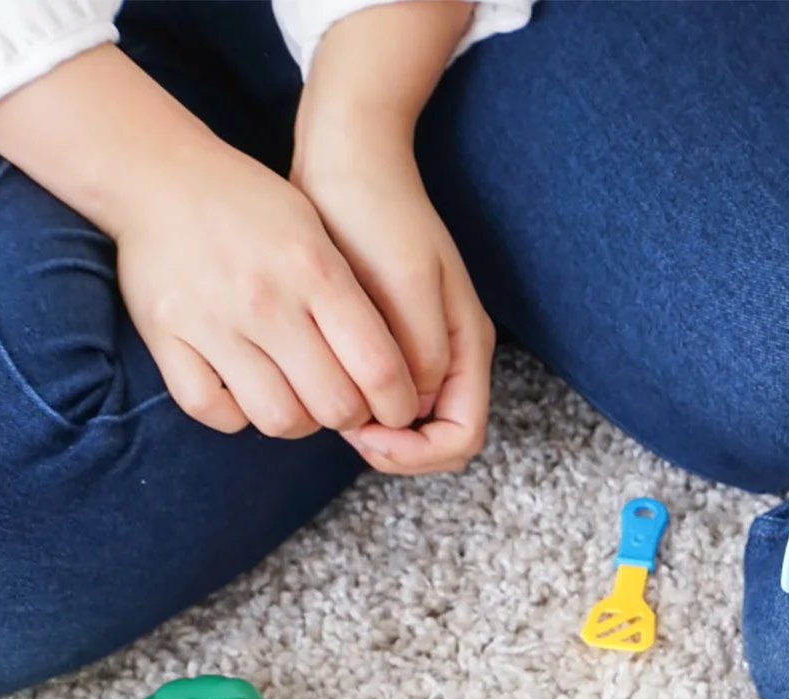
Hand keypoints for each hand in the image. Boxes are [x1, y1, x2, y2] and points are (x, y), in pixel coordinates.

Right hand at [0, 44, 419, 439]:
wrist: (155, 171)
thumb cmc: (251, 207)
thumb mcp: (318, 233)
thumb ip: (352, 301)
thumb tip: (389, 377)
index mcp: (313, 270)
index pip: (378, 368)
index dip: (397, 404)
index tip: (395, 409)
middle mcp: (265, 299)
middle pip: (334, 405)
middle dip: (351, 416)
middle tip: (344, 402)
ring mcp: (211, 320)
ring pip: (278, 419)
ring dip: (298, 421)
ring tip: (297, 399)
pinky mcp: (164, 335)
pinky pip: (212, 410)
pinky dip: (235, 414)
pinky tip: (243, 393)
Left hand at [292, 136, 492, 474]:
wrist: (347, 156)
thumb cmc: (375, 213)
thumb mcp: (404, 284)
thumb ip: (421, 352)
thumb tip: (413, 410)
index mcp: (468, 346)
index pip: (462, 438)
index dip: (418, 452)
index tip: (366, 432)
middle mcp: (452, 356)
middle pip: (437, 440)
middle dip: (394, 447)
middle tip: (342, 427)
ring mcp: (422, 348)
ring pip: (407, 424)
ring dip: (372, 428)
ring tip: (329, 400)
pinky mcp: (388, 337)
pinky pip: (381, 395)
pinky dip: (356, 401)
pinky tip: (321, 382)